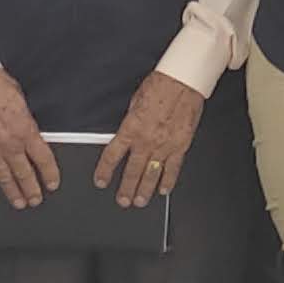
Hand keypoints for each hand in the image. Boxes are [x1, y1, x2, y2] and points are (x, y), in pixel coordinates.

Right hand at [0, 70, 58, 206]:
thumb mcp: (24, 103)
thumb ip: (29, 124)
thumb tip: (34, 135)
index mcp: (26, 131)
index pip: (43, 159)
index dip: (50, 174)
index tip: (53, 184)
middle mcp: (9, 143)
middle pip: (24, 173)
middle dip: (32, 190)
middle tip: (36, 200)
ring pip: (4, 177)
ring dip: (12, 192)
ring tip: (18, 203)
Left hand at [94, 72, 205, 207]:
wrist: (182, 82)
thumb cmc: (160, 86)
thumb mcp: (135, 102)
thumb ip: (130, 123)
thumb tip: (127, 134)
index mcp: (131, 128)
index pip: (112, 156)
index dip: (105, 171)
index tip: (101, 181)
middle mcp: (146, 140)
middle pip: (132, 171)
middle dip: (126, 189)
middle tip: (122, 201)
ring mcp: (164, 145)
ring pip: (152, 174)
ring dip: (144, 190)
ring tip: (140, 201)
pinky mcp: (181, 146)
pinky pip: (173, 168)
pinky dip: (168, 180)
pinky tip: (163, 189)